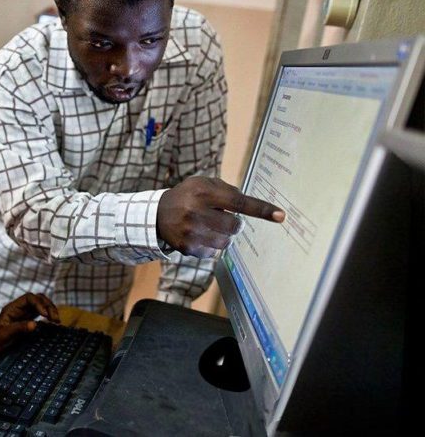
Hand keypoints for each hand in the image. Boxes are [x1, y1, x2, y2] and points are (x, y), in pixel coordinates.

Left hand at [0, 293, 59, 356]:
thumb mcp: (4, 335)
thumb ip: (18, 328)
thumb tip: (34, 324)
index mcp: (12, 308)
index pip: (28, 298)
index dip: (38, 304)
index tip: (45, 315)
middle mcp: (19, 308)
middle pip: (38, 298)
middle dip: (48, 306)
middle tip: (55, 319)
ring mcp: (25, 313)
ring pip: (42, 304)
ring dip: (51, 310)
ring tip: (57, 321)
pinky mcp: (30, 319)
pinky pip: (42, 312)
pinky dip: (49, 315)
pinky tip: (54, 322)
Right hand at [157, 176, 284, 258]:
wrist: (157, 214)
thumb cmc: (187, 196)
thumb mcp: (202, 183)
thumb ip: (226, 190)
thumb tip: (248, 204)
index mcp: (203, 192)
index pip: (238, 202)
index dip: (260, 209)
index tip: (280, 216)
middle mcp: (196, 212)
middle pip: (235, 226)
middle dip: (235, 223)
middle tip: (224, 218)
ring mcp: (191, 232)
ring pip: (226, 242)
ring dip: (223, 235)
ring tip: (209, 226)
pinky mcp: (188, 248)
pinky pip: (213, 252)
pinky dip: (211, 245)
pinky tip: (199, 235)